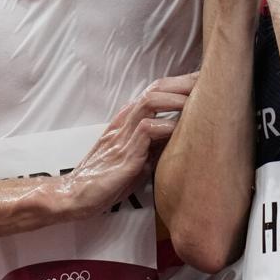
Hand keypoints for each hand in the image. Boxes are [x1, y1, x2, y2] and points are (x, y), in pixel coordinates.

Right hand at [62, 72, 197, 217]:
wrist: (73, 197)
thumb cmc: (104, 182)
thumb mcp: (134, 160)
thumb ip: (152, 147)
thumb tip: (178, 141)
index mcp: (125, 123)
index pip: (153, 94)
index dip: (177, 85)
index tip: (199, 83)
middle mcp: (124, 124)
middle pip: (154, 90)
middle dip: (181, 83)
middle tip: (205, 82)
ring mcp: (122, 136)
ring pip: (149, 102)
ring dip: (175, 98)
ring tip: (197, 99)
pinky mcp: (124, 154)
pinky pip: (146, 130)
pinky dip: (166, 127)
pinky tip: (182, 129)